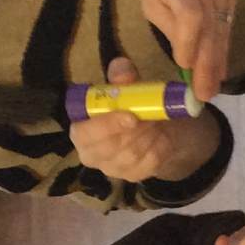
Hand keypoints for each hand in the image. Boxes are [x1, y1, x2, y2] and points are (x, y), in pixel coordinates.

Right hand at [69, 57, 221, 184]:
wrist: (160, 130)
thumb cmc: (134, 107)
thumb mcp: (129, 88)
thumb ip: (122, 78)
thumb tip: (121, 68)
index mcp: (82, 130)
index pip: (83, 134)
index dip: (104, 126)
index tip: (130, 116)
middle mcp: (92, 153)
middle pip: (106, 149)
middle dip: (131, 132)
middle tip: (150, 116)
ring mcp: (113, 168)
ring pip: (130, 156)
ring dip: (148, 136)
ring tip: (157, 120)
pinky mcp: (133, 176)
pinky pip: (148, 163)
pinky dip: (159, 147)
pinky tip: (163, 135)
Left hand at [140, 0, 237, 102]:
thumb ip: (168, 25)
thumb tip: (186, 59)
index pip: (190, 14)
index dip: (189, 42)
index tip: (183, 66)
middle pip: (209, 26)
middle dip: (206, 63)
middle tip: (203, 94)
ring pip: (222, 28)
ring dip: (218, 61)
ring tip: (213, 88)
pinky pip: (228, 24)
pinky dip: (223, 48)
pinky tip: (220, 68)